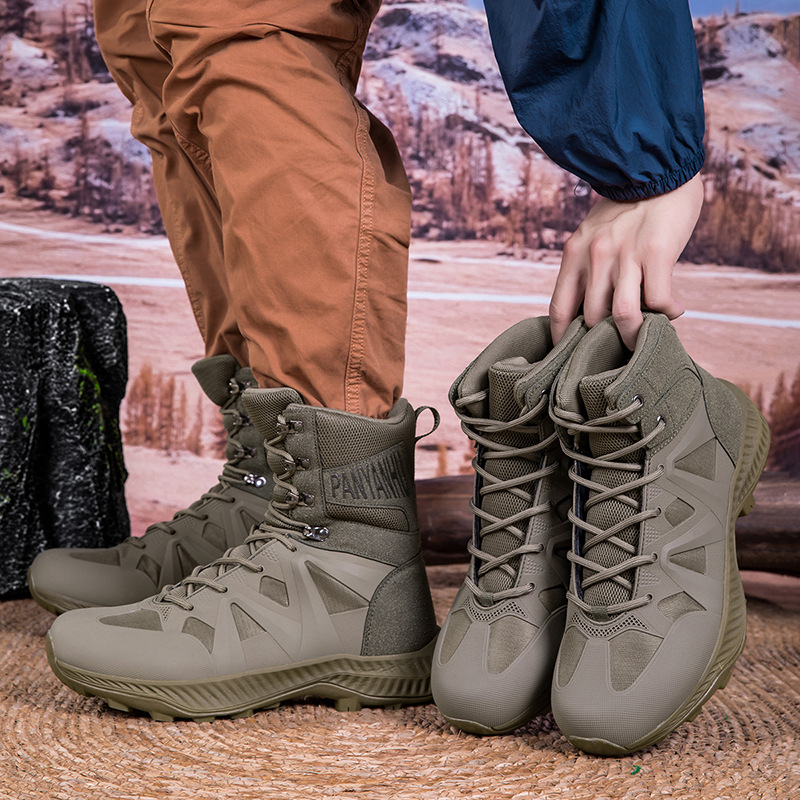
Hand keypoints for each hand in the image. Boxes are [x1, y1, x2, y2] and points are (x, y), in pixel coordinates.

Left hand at [550, 173, 703, 349]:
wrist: (658, 168)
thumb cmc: (627, 207)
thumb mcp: (592, 233)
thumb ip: (587, 266)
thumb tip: (590, 310)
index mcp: (574, 253)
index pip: (559, 308)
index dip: (563, 337)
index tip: (569, 354)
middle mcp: (596, 255)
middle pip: (592, 318)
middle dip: (605, 339)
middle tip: (620, 346)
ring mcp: (626, 254)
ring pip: (622, 316)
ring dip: (635, 335)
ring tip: (644, 337)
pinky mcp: (657, 252)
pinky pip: (658, 299)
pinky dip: (667, 312)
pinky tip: (673, 310)